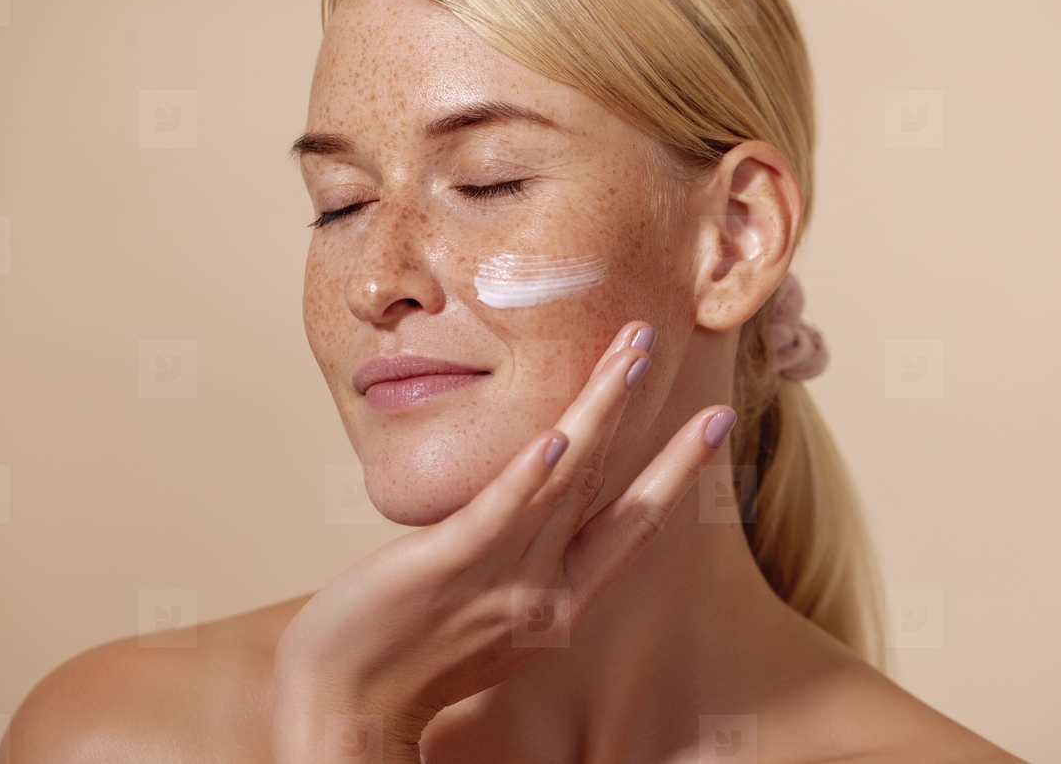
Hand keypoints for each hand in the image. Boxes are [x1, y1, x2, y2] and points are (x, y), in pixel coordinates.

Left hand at [271, 321, 736, 762]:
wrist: (348, 711)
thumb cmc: (409, 657)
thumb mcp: (488, 612)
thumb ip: (518, 560)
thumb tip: (529, 501)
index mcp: (560, 603)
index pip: (634, 523)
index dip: (677, 468)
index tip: (712, 421)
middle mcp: (546, 592)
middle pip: (609, 488)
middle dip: (645, 416)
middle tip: (666, 349)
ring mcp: (501, 579)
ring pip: (566, 485)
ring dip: (601, 413)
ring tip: (630, 356)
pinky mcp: (448, 565)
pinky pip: (499, 515)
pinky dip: (531, 476)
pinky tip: (557, 437)